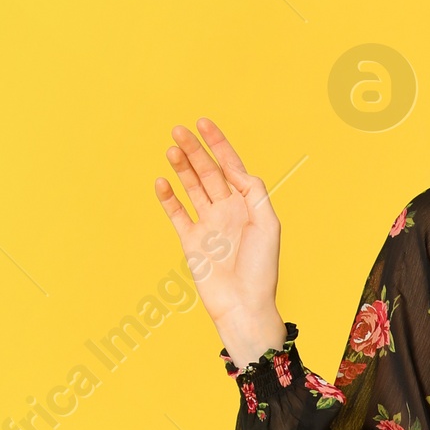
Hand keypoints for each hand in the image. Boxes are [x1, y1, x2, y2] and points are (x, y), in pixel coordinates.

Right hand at [153, 117, 284, 366]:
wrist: (243, 306)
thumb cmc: (261, 270)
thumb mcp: (268, 226)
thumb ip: (254, 192)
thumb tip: (236, 170)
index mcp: (248, 206)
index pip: (231, 167)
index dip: (218, 144)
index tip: (203, 123)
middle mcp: (227, 212)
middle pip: (208, 173)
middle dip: (194, 150)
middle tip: (178, 130)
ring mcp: (208, 226)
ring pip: (192, 188)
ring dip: (182, 168)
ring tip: (172, 149)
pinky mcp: (191, 242)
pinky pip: (176, 214)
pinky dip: (168, 197)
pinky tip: (162, 181)